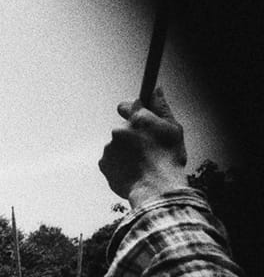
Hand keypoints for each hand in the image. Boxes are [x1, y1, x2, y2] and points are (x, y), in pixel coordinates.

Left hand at [98, 87, 187, 206]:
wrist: (155, 188)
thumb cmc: (169, 158)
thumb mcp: (173, 129)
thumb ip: (161, 107)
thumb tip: (155, 88)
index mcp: (138, 118)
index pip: (127, 105)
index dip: (132, 112)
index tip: (138, 119)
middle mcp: (119, 130)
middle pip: (123, 129)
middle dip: (132, 136)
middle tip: (147, 150)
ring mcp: (109, 147)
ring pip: (117, 146)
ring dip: (125, 152)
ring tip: (141, 164)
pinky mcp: (103, 163)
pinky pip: (111, 160)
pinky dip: (119, 165)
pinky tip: (132, 171)